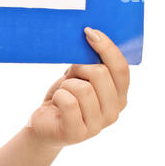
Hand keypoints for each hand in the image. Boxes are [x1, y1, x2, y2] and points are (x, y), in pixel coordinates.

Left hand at [26, 27, 129, 148]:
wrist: (43, 125)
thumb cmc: (64, 98)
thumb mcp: (79, 78)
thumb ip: (91, 64)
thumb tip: (93, 35)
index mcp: (119, 96)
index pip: (121, 69)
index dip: (107, 48)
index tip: (90, 32)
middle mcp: (113, 112)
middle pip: (101, 74)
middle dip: (80, 68)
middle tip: (69, 75)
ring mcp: (97, 125)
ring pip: (83, 89)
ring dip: (66, 85)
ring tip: (63, 93)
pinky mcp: (78, 133)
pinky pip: (68, 102)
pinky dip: (58, 96)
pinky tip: (56, 103)